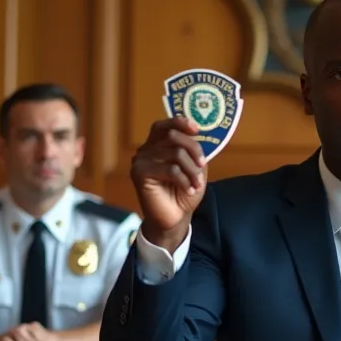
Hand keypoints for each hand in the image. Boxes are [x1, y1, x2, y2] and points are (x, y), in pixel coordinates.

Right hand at [130, 117, 207, 248]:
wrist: (174, 218)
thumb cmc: (183, 192)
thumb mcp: (194, 168)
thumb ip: (193, 151)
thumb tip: (199, 136)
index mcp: (157, 145)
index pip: (164, 125)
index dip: (180, 122)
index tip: (197, 130)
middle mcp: (146, 149)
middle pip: (173, 136)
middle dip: (193, 149)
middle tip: (201, 165)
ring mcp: (140, 160)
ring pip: (175, 154)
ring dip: (191, 170)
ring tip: (196, 184)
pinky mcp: (139, 173)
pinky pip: (170, 170)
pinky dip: (185, 180)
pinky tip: (189, 190)